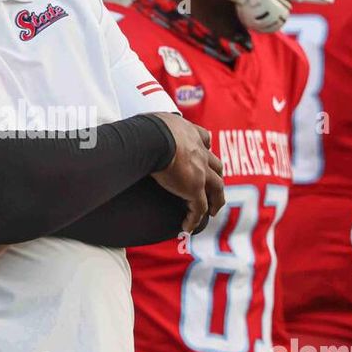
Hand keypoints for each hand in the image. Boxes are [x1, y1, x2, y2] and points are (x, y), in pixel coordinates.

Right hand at [148, 113, 224, 233]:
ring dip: (216, 200)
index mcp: (190, 134)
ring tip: (212, 212)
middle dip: (217, 176)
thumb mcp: (154, 123)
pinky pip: (199, 208)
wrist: (155, 139)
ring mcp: (200, 171)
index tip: (205, 151)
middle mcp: (200, 152)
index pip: (204, 139)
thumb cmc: (148, 129)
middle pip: (216, 166)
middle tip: (213, 188)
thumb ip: (152, 128)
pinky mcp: (194, 189)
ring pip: (216, 188)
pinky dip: (195, 219)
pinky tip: (188, 228)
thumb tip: (135, 131)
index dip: (205, 148)